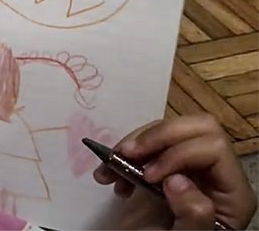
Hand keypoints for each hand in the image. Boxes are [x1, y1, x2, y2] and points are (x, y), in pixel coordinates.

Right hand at [93, 114, 256, 229]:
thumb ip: (193, 214)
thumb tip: (177, 179)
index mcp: (232, 193)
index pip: (214, 148)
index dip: (178, 154)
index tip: (147, 177)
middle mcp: (216, 174)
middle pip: (196, 127)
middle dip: (156, 136)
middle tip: (126, 155)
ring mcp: (189, 167)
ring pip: (169, 129)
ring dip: (133, 144)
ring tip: (109, 168)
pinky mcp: (163, 167)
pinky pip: (148, 143)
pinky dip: (122, 153)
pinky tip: (108, 175)